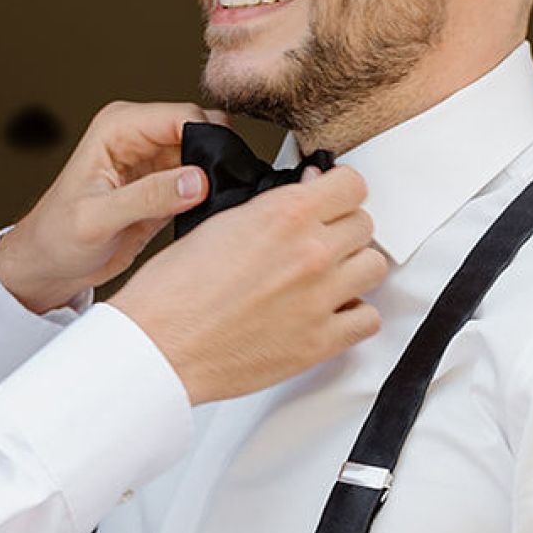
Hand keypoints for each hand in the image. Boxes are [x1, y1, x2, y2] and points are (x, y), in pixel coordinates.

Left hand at [0, 101, 223, 313]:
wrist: (50, 265)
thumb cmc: (58, 237)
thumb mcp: (98, 220)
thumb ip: (149, 197)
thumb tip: (200, 180)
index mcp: (119, 127)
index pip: (183, 115)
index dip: (209, 139)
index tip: (218, 176)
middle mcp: (140, 135)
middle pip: (203, 129)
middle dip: (217, 157)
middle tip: (219, 195)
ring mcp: (156, 159)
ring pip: (208, 153)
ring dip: (217, 177)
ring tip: (214, 208)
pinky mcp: (166, 185)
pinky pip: (204, 179)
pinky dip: (212, 194)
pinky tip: (208, 214)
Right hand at [111, 163, 386, 405]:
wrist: (158, 347)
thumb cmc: (172, 293)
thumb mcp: (218, 224)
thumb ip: (269, 210)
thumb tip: (302, 197)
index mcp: (284, 215)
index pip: (353, 185)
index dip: (339, 193)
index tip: (331, 202)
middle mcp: (309, 252)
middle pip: (365, 225)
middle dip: (342, 230)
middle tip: (319, 243)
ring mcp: (319, 298)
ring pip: (374, 267)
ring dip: (353, 269)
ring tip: (328, 278)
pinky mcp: (319, 342)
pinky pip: (367, 319)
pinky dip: (354, 315)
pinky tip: (331, 313)